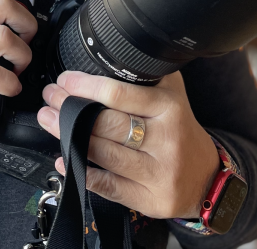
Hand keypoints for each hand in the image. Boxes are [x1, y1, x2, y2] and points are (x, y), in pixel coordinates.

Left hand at [36, 71, 220, 218]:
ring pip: (102, 154)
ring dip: (67, 136)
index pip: (119, 94)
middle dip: (70, 109)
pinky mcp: (149, 199)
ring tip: (49, 121)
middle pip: (105, 125)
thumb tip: (107, 56)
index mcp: (169, 109)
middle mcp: (165, 141)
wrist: (208, 179)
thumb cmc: (180, 131)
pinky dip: (81, 172)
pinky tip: (63, 160)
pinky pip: (107, 186)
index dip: (85, 86)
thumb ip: (146, 77)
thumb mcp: (173, 95)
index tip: (64, 80)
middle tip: (50, 98)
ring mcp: (157, 173)